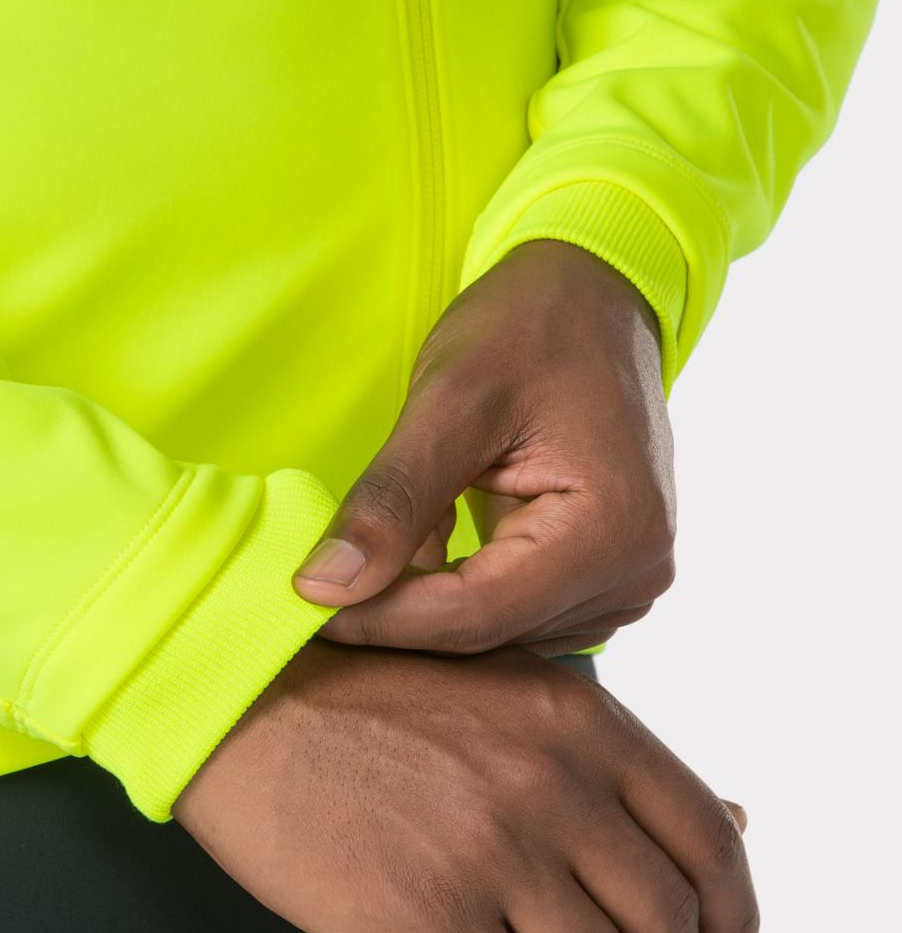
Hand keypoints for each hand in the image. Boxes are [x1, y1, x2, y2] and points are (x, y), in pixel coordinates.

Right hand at [174, 642, 757, 932]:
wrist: (241, 710)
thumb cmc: (364, 697)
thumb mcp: (504, 689)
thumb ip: (610, 754)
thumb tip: (737, 819)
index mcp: (579, 723)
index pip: (705, 839)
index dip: (737, 919)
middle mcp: (551, 785)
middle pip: (665, 923)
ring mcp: (493, 853)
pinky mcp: (430, 916)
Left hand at [292, 239, 675, 655]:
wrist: (592, 298)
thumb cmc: (528, 328)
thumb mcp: (449, 401)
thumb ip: (391, 499)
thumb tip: (322, 586)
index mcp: (613, 532)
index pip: (473, 614)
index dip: (378, 618)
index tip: (298, 608)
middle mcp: (633, 573)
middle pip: (485, 634)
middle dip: (392, 619)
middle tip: (307, 600)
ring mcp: (625, 582)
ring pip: (494, 634)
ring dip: (417, 611)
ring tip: (350, 576)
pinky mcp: (602, 578)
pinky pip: (511, 613)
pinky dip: (449, 595)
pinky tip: (401, 565)